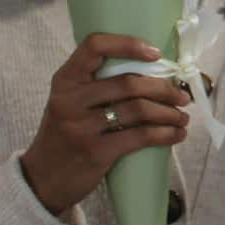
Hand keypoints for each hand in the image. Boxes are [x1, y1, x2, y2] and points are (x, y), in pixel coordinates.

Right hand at [19, 33, 190, 215]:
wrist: (42, 179)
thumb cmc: (64, 135)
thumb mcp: (68, 102)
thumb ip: (95, 86)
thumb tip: (151, 73)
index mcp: (65, 80)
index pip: (95, 46)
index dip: (128, 44)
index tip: (156, 53)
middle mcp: (70, 99)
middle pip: (128, 83)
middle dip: (164, 89)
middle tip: (182, 97)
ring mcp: (81, 127)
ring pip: (139, 110)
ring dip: (169, 113)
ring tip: (182, 117)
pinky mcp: (95, 152)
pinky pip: (140, 137)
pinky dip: (165, 134)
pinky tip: (176, 134)